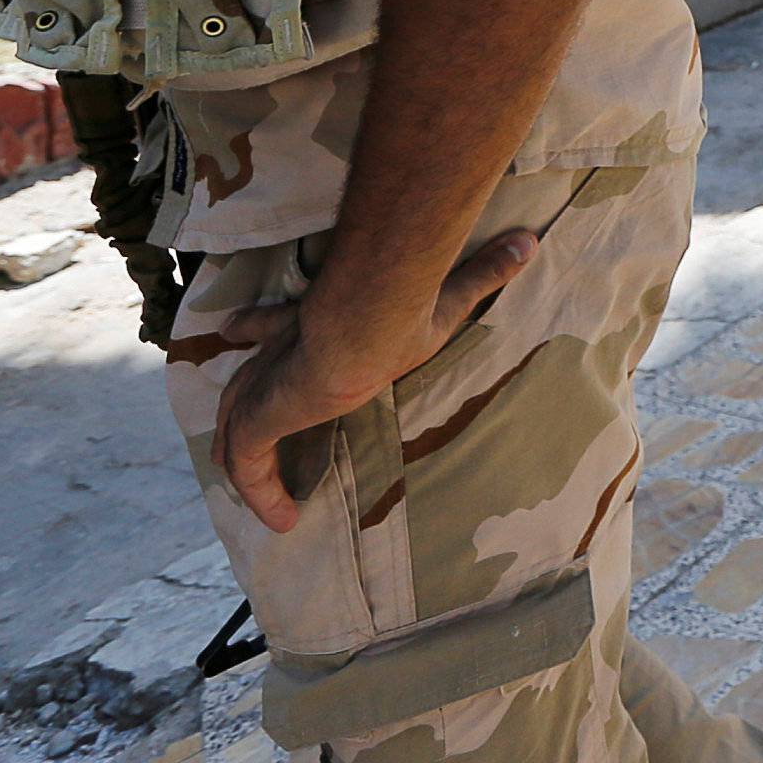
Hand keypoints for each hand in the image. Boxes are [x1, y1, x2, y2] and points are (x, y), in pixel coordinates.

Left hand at [211, 228, 537, 532]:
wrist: (365, 319)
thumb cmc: (402, 307)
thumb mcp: (449, 298)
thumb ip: (482, 273)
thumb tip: (529, 241)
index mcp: (319, 320)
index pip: (277, 323)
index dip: (257, 326)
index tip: (237, 329)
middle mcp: (288, 348)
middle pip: (248, 376)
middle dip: (239, 400)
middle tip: (233, 427)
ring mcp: (271, 382)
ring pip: (238, 418)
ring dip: (240, 451)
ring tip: (248, 485)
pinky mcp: (263, 415)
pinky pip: (249, 462)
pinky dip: (260, 492)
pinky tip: (282, 521)